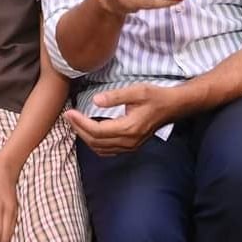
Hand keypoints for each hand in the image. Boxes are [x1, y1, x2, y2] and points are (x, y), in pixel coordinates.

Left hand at [64, 84, 180, 154]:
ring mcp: (130, 146)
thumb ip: (115, 96)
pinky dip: (95, 143)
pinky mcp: (131, 146)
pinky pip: (108, 150)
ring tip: (75, 123)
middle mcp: (128, 141)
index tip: (70, 112)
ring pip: (101, 149)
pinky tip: (90, 132)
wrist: (173, 107)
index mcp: (129, 128)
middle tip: (68, 117)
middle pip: (96, 142)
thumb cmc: (156, 97)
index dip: (81, 123)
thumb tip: (95, 100)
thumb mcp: (137, 91)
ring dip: (85, 138)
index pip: (97, 130)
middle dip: (79, 129)